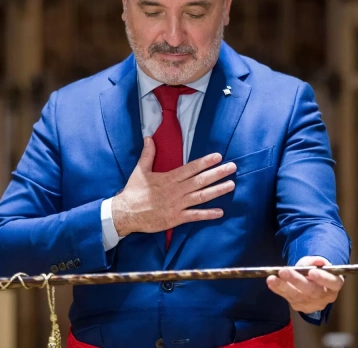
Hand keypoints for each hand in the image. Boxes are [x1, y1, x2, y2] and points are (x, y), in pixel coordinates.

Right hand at [112, 137, 235, 236]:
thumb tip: (148, 137)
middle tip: (232, 167)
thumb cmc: (133, 192)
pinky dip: (208, 214)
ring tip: (231, 185)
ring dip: (217, 191)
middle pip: (200, 181)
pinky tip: (220, 211)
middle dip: (217, 173)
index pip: (190, 168)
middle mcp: (176, 191)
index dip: (205, 162)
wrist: (125, 213)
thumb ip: (147, 154)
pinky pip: (194, 216)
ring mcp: (177, 205)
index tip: (218, 156)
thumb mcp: (140, 170)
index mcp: (168, 178)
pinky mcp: (176, 218)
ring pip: (201, 197)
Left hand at [266, 256, 343, 313]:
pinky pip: (289, 298)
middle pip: (312, 291)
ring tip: (272, 279)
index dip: (322, 278)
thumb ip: (315, 261)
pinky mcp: (300, 306)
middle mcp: (325, 297)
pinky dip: (279, 290)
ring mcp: (313, 304)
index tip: (311, 271)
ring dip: (283, 286)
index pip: (332, 282)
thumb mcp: (316, 263)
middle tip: (284, 271)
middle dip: (296, 280)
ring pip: (298, 296)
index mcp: (334, 284)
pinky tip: (272, 283)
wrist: (311, 281)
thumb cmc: (316, 270)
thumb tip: (317, 261)